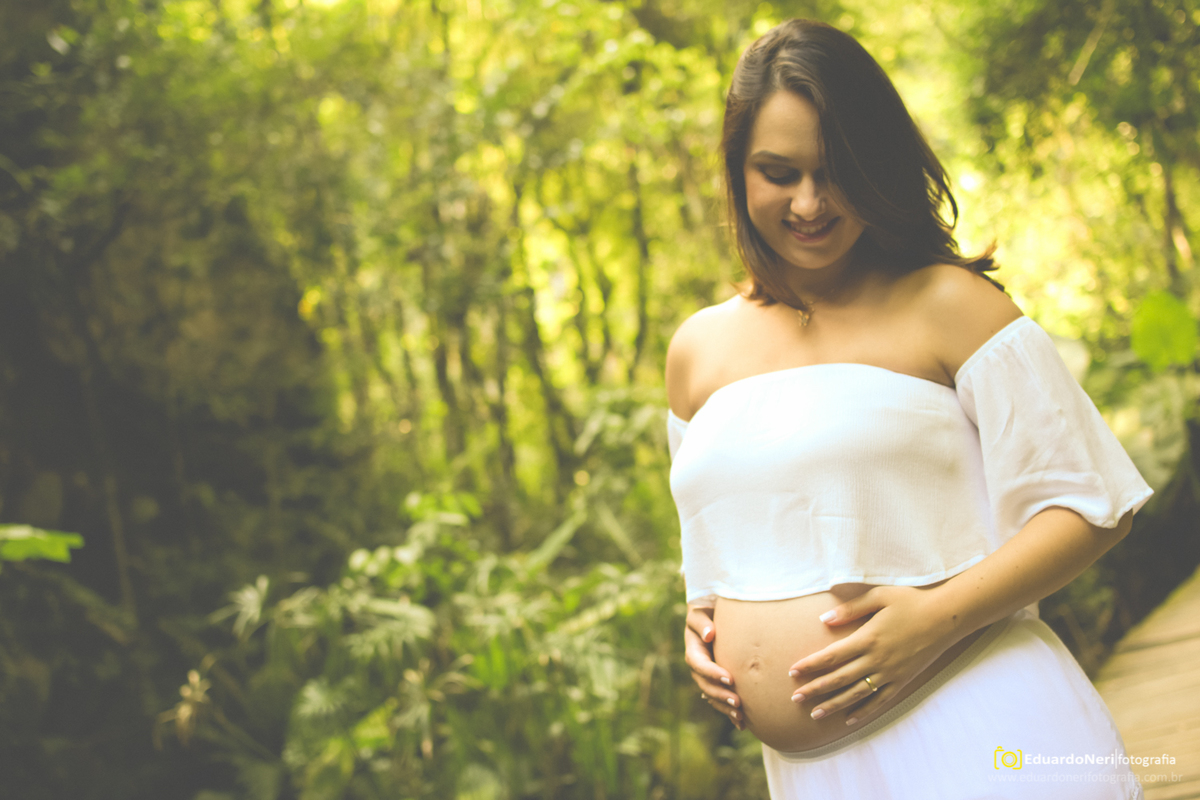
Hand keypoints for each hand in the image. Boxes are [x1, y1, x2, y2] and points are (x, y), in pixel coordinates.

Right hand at [684, 604, 744, 730]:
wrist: (712, 615)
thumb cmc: (708, 611)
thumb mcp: (700, 612)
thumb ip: (702, 622)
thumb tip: (708, 635)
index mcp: (693, 650)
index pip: (699, 664)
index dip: (712, 673)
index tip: (729, 678)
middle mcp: (698, 666)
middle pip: (705, 685)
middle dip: (720, 695)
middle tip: (738, 702)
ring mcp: (706, 676)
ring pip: (712, 696)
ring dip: (725, 707)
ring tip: (741, 715)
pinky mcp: (716, 682)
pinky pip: (720, 699)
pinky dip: (729, 712)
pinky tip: (743, 724)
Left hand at [786, 585, 957, 725]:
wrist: (946, 616)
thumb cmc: (911, 601)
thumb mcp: (879, 596)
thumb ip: (851, 609)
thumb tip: (824, 620)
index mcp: (868, 637)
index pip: (831, 656)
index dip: (811, 665)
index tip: (792, 672)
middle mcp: (877, 659)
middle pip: (839, 679)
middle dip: (815, 689)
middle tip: (795, 698)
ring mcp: (890, 673)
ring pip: (856, 694)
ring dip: (834, 705)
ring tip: (815, 714)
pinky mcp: (903, 680)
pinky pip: (880, 700)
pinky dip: (864, 711)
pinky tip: (850, 720)